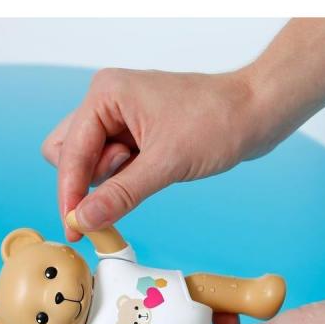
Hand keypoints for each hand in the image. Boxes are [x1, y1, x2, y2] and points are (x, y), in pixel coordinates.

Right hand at [42, 68, 267, 239]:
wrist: (257, 112)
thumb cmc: (218, 122)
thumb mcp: (166, 164)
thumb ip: (120, 194)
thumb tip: (84, 220)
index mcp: (106, 94)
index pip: (67, 153)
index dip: (70, 193)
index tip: (74, 229)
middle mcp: (107, 101)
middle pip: (67, 153)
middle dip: (88, 179)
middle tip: (126, 184)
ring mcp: (121, 116)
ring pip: (89, 160)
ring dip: (110, 179)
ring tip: (150, 170)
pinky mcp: (136, 132)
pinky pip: (112, 164)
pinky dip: (123, 179)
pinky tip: (153, 173)